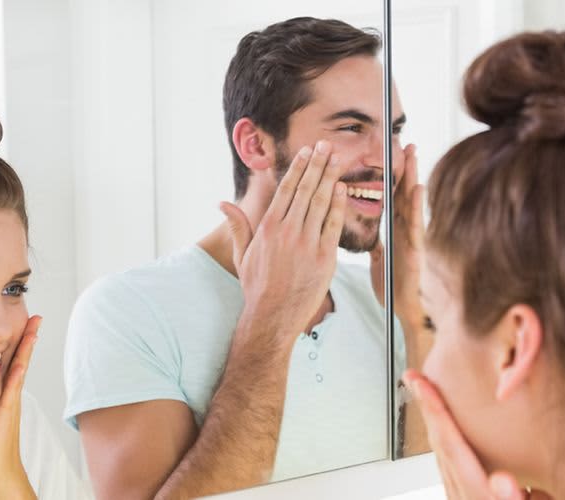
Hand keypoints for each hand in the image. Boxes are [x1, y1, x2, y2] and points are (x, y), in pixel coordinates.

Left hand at [0, 315, 39, 499]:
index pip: (13, 361)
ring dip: (26, 352)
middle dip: (29, 338)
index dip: (20, 341)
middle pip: (22, 361)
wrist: (0, 472)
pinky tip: (19, 365)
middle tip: (37, 317)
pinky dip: (16, 378)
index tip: (28, 321)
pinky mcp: (5, 418)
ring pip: (19, 373)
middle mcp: (12, 396)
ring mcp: (11, 406)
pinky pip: (10, 394)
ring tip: (32, 331)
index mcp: (6, 394)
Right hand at [221, 141, 347, 339]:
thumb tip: (222, 202)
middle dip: (317, 165)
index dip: (299, 167)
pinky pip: (333, 225)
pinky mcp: (324, 258)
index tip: (307, 151)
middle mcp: (288, 231)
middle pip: (306, 190)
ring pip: (321, 203)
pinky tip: (342, 189)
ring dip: (330, 178)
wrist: (272, 316)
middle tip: (327, 146)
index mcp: (269, 227)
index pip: (287, 189)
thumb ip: (237, 225)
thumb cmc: (257, 286)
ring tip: (337, 160)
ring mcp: (307, 243)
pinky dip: (338, 205)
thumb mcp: (242, 254)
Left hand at [372, 144, 425, 326]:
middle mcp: (405, 230)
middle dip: (406, 168)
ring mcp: (412, 238)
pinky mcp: (415, 249)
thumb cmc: (394, 288)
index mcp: (396, 231)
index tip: (393, 155)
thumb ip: (377, 245)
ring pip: (411, 202)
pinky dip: (418, 205)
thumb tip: (371, 237)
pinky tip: (418, 187)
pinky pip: (415, 223)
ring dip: (413, 176)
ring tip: (413, 154)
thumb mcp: (380, 261)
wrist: (403, 311)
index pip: (394, 198)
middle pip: (404, 192)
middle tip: (407, 143)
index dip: (393, 177)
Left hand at [402, 370, 551, 499]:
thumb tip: (503, 481)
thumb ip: (513, 499)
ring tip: (428, 395)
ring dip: (434, 423)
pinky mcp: (466, 499)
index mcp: (477, 493)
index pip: (452, 444)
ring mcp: (462, 497)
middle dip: (427, 408)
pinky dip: (446, 443)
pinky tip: (451, 434)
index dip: (436, 410)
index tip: (421, 383)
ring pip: (442, 454)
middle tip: (414, 378)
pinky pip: (452, 465)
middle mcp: (463, 494)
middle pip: (439, 444)